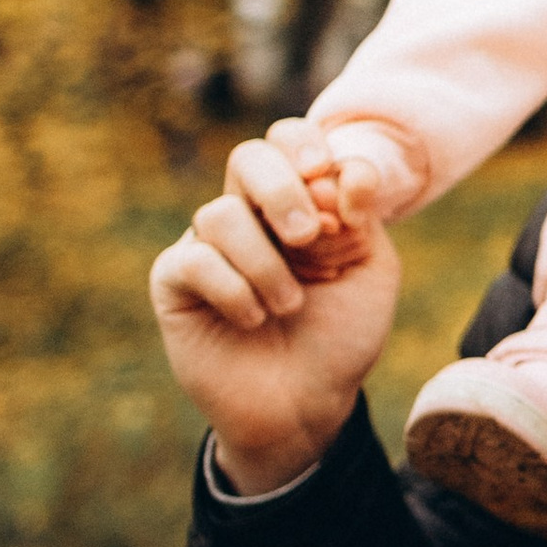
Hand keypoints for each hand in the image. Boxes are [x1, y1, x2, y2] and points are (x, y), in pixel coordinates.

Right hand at [149, 120, 400, 493]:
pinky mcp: (175, 282)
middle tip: (307, 235)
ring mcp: (209, 246)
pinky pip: (193, 259)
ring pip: (220, 214)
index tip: (324, 173)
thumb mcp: (371, 272)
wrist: (307, 405)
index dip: (303, 144)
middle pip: (247, 157)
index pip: (288, 140)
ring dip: (266, 264)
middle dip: (281, 188)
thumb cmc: (340, 336)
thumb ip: (364, 217)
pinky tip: (253, 319)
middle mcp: (251, 215)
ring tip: (289, 307)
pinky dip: (233, 289)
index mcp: (299, 201)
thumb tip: (347, 170)